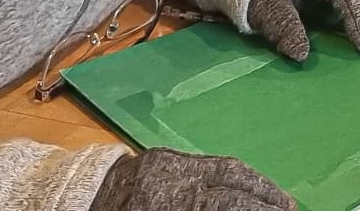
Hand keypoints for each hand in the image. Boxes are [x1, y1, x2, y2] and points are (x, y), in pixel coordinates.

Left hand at [90, 148, 293, 210]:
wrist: (68, 205)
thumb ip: (204, 209)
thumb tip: (240, 205)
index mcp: (171, 203)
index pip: (230, 202)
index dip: (261, 208)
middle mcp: (173, 178)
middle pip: (234, 183)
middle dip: (267, 197)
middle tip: (290, 208)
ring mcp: (166, 162)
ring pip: (224, 166)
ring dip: (255, 184)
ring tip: (277, 200)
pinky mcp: (158, 155)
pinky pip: (205, 160)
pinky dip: (230, 174)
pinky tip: (243, 186)